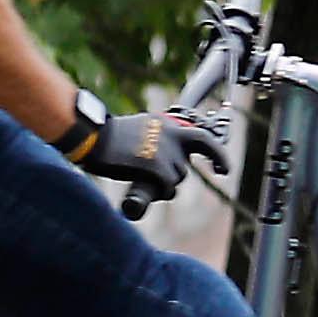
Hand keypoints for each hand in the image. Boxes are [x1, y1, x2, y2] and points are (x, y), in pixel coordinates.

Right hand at [78, 106, 230, 201]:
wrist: (94, 137)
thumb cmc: (107, 136)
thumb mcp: (139, 128)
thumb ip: (154, 138)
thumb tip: (161, 157)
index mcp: (166, 124)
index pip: (201, 138)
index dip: (217, 155)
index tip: (223, 169)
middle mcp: (171, 136)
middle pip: (184, 164)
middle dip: (175, 174)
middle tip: (165, 182)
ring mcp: (165, 152)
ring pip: (176, 177)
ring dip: (164, 184)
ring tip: (143, 179)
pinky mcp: (157, 167)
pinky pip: (167, 187)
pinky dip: (161, 192)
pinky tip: (151, 189)